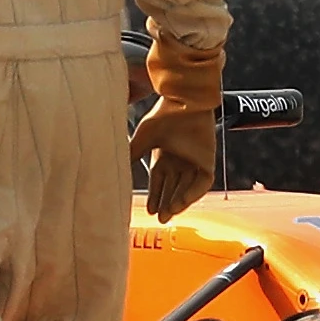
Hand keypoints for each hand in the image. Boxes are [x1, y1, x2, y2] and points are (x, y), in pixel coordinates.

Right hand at [130, 37, 223, 218]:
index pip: (159, 181)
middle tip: (160, 219)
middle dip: (166, 204)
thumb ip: (131, 154)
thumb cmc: (163, 115)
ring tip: (168, 214)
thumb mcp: (143, 139)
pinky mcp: (208, 159)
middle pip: (173, 188)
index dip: (155, 195)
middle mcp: (179, 160)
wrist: (185, 101)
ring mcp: (195, 160)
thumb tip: (111, 168)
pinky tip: (181, 203)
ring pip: (187, 188)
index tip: (149, 210)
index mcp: (164, 155)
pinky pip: (202, 183)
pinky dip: (193, 194)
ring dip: (179, 202)